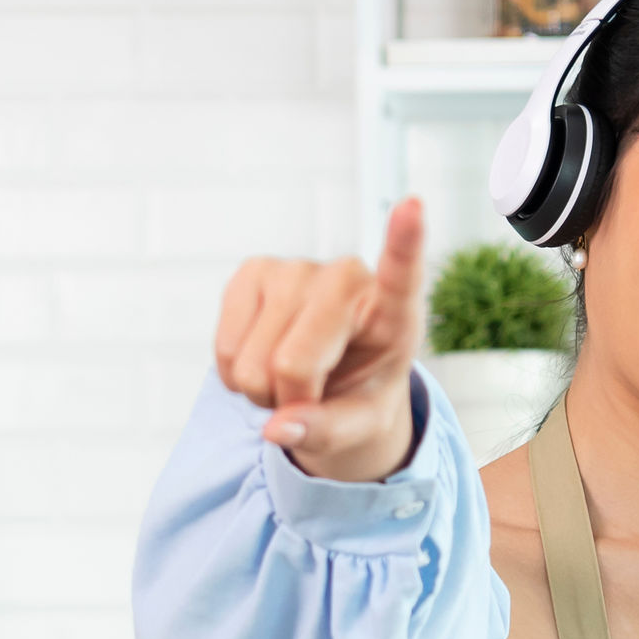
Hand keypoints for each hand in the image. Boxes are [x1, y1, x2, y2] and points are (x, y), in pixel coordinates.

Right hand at [214, 198, 426, 482]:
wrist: (330, 380)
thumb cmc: (359, 394)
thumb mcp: (361, 427)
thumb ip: (327, 431)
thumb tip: (277, 429)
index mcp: (395, 310)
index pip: (402, 274)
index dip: (404, 241)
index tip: (413, 206)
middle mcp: (345, 276)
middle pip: (293, 363)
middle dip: (290, 398)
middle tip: (311, 394)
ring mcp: (295, 268)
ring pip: (251, 363)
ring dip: (262, 389)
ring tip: (290, 376)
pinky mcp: (253, 271)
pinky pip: (224, 348)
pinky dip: (235, 375)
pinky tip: (262, 359)